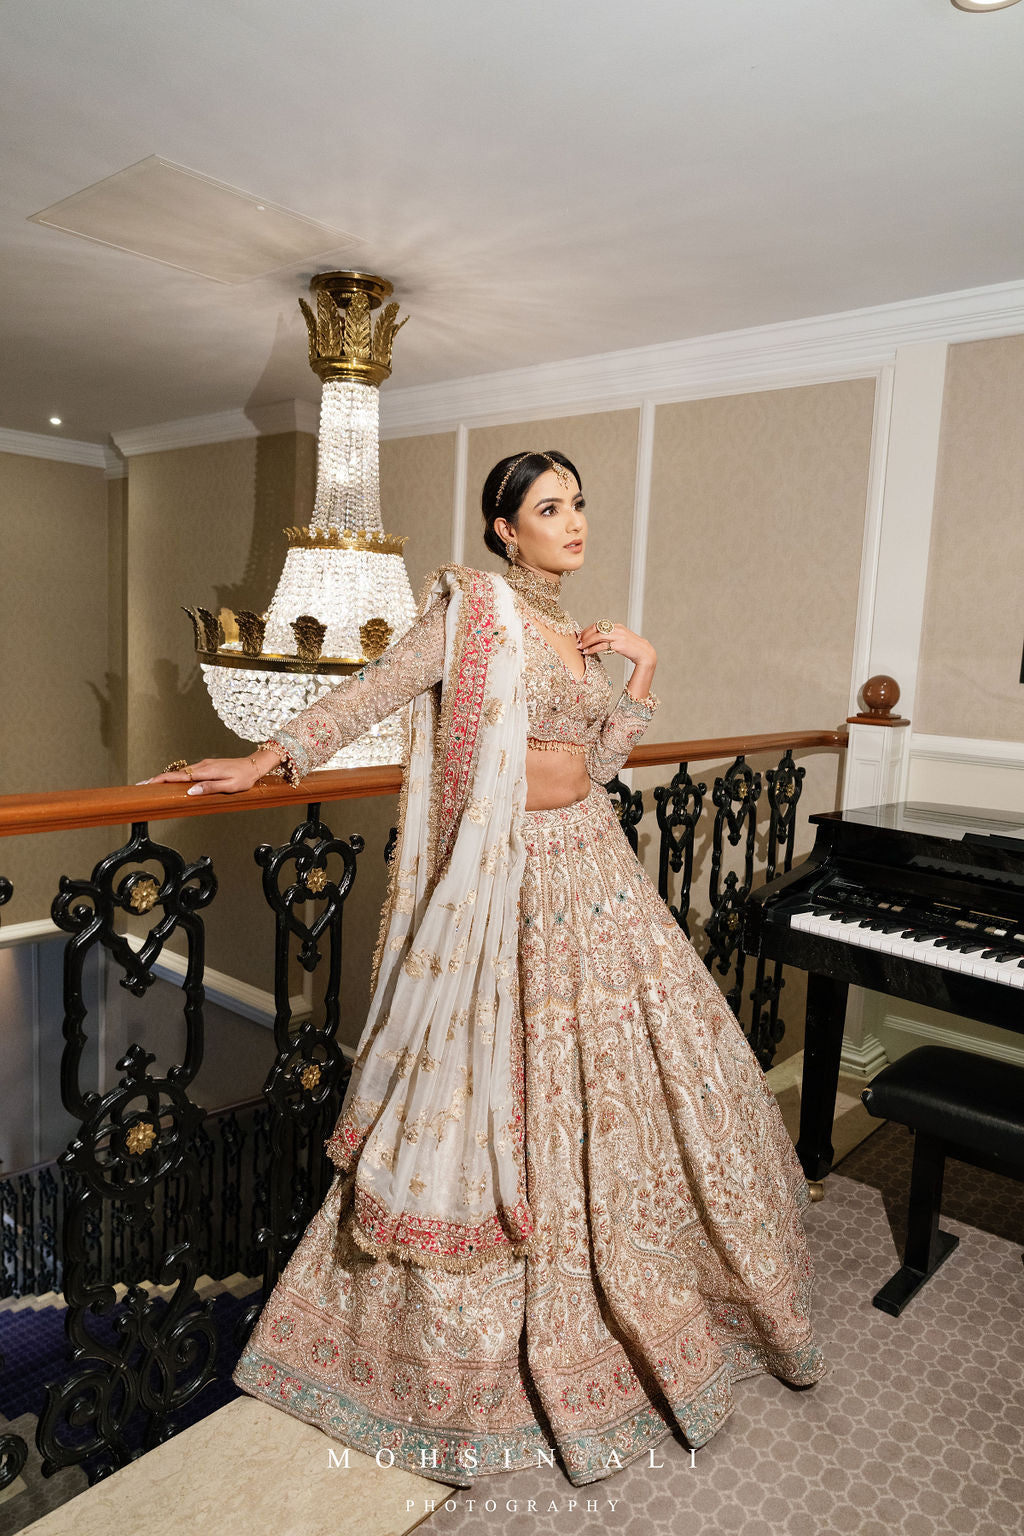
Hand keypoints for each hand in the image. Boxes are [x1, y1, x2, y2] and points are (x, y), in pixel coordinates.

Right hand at [141, 749, 278, 795]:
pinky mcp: (207, 766)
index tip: (148, 783)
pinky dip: (178, 776)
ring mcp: (204, 765)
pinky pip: (189, 772)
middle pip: (176, 773)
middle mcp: (202, 766)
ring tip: (153, 785)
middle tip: (142, 786)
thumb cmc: (244, 778)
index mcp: (205, 771)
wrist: (254, 765)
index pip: (179, 776)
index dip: (162, 779)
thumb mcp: (229, 787)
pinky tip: (173, 782)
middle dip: (159, 779)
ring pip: (182, 772)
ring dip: (167, 778)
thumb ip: (210, 788)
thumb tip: (190, 791)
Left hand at [577, 622, 655, 669]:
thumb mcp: (622, 639)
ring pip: (597, 636)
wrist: (645, 653)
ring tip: (580, 648)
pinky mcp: (619, 644)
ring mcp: (618, 636)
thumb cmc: (633, 648)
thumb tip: (598, 641)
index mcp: (617, 626)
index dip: (588, 630)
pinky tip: (588, 652)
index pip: (599, 625)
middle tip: (578, 642)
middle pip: (596, 628)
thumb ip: (612, 637)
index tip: (581, 636)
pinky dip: (593, 649)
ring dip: (587, 642)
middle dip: (585, 635)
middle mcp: (617, 629)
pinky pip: (602, 645)